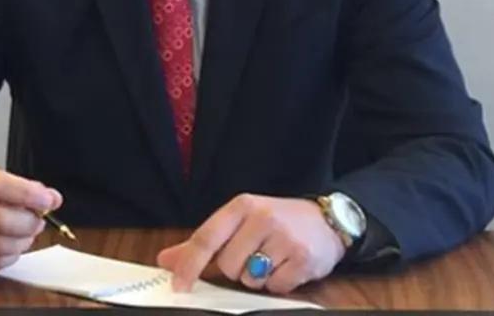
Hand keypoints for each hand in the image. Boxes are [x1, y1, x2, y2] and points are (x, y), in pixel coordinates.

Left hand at [156, 194, 345, 294]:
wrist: (328, 221)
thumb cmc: (278, 221)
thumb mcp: (240, 222)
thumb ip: (202, 243)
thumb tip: (166, 259)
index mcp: (242, 206)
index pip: (206, 238)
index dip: (189, 265)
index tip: (178, 285)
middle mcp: (262, 218)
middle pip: (227, 265)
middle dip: (237, 268)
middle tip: (255, 254)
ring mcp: (284, 238)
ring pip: (250, 278)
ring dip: (258, 277)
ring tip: (273, 259)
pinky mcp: (303, 259)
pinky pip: (275, 287)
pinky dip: (278, 283)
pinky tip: (288, 266)